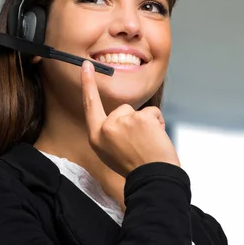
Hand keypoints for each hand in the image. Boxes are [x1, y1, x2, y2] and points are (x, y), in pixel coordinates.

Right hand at [81, 60, 179, 176]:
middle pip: (122, 109)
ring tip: (148, 144)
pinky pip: (153, 112)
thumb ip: (110, 133)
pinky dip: (158, 123)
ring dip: (147, 124)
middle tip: (139, 145)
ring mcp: (123, 121)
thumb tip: (119, 119)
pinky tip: (156, 139)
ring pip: (138, 112)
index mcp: (96, 137)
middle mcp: (107, 128)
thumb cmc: (135, 168)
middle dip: (134, 122)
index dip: (88, 84)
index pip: (90, 105)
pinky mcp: (141, 118)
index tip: (86, 66)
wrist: (152, 178)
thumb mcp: (111, 153)